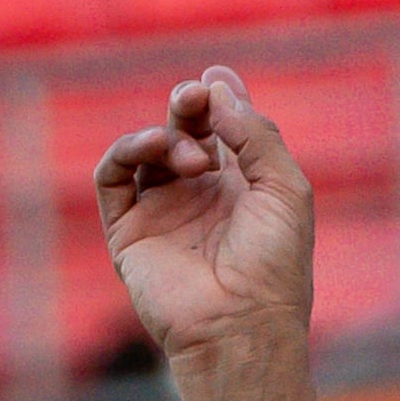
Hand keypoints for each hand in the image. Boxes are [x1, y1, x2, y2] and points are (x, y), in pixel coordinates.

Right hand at [95, 66, 312, 367]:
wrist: (240, 323)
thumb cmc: (275, 264)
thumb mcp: (285, 190)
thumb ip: (257, 136)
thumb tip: (219, 90)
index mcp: (247, 189)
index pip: (227, 131)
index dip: (220, 99)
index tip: (216, 77)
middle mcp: (205, 197)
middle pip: (188, 130)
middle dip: (190, 105)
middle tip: (195, 96)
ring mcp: (165, 211)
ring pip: (150, 148)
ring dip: (168, 135)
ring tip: (192, 157)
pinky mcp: (129, 229)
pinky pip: (114, 176)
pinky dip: (128, 151)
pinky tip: (156, 149)